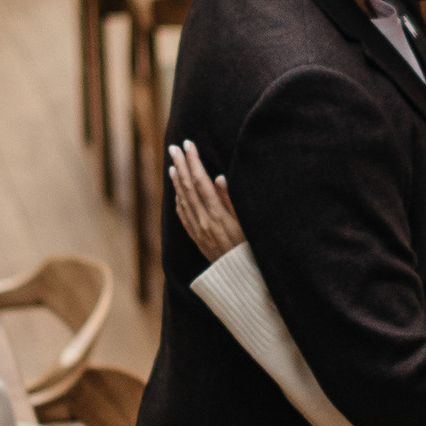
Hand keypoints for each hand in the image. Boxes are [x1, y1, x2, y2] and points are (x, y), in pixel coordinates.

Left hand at [168, 139, 246, 261]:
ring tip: (172, 165)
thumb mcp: (248, 223)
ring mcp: (198, 232)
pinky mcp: (198, 240)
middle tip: (174, 147)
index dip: (193, 161)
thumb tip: (218, 177)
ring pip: (183, 201)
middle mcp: (203, 222)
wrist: (243, 280)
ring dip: (177, 181)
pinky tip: (177, 192)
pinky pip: (184, 217)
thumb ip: (232, 200)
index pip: (200, 182)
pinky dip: (179, 200)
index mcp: (216, 214)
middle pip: (188, 188)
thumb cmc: (252, 249)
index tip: (188, 144)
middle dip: (181, 165)